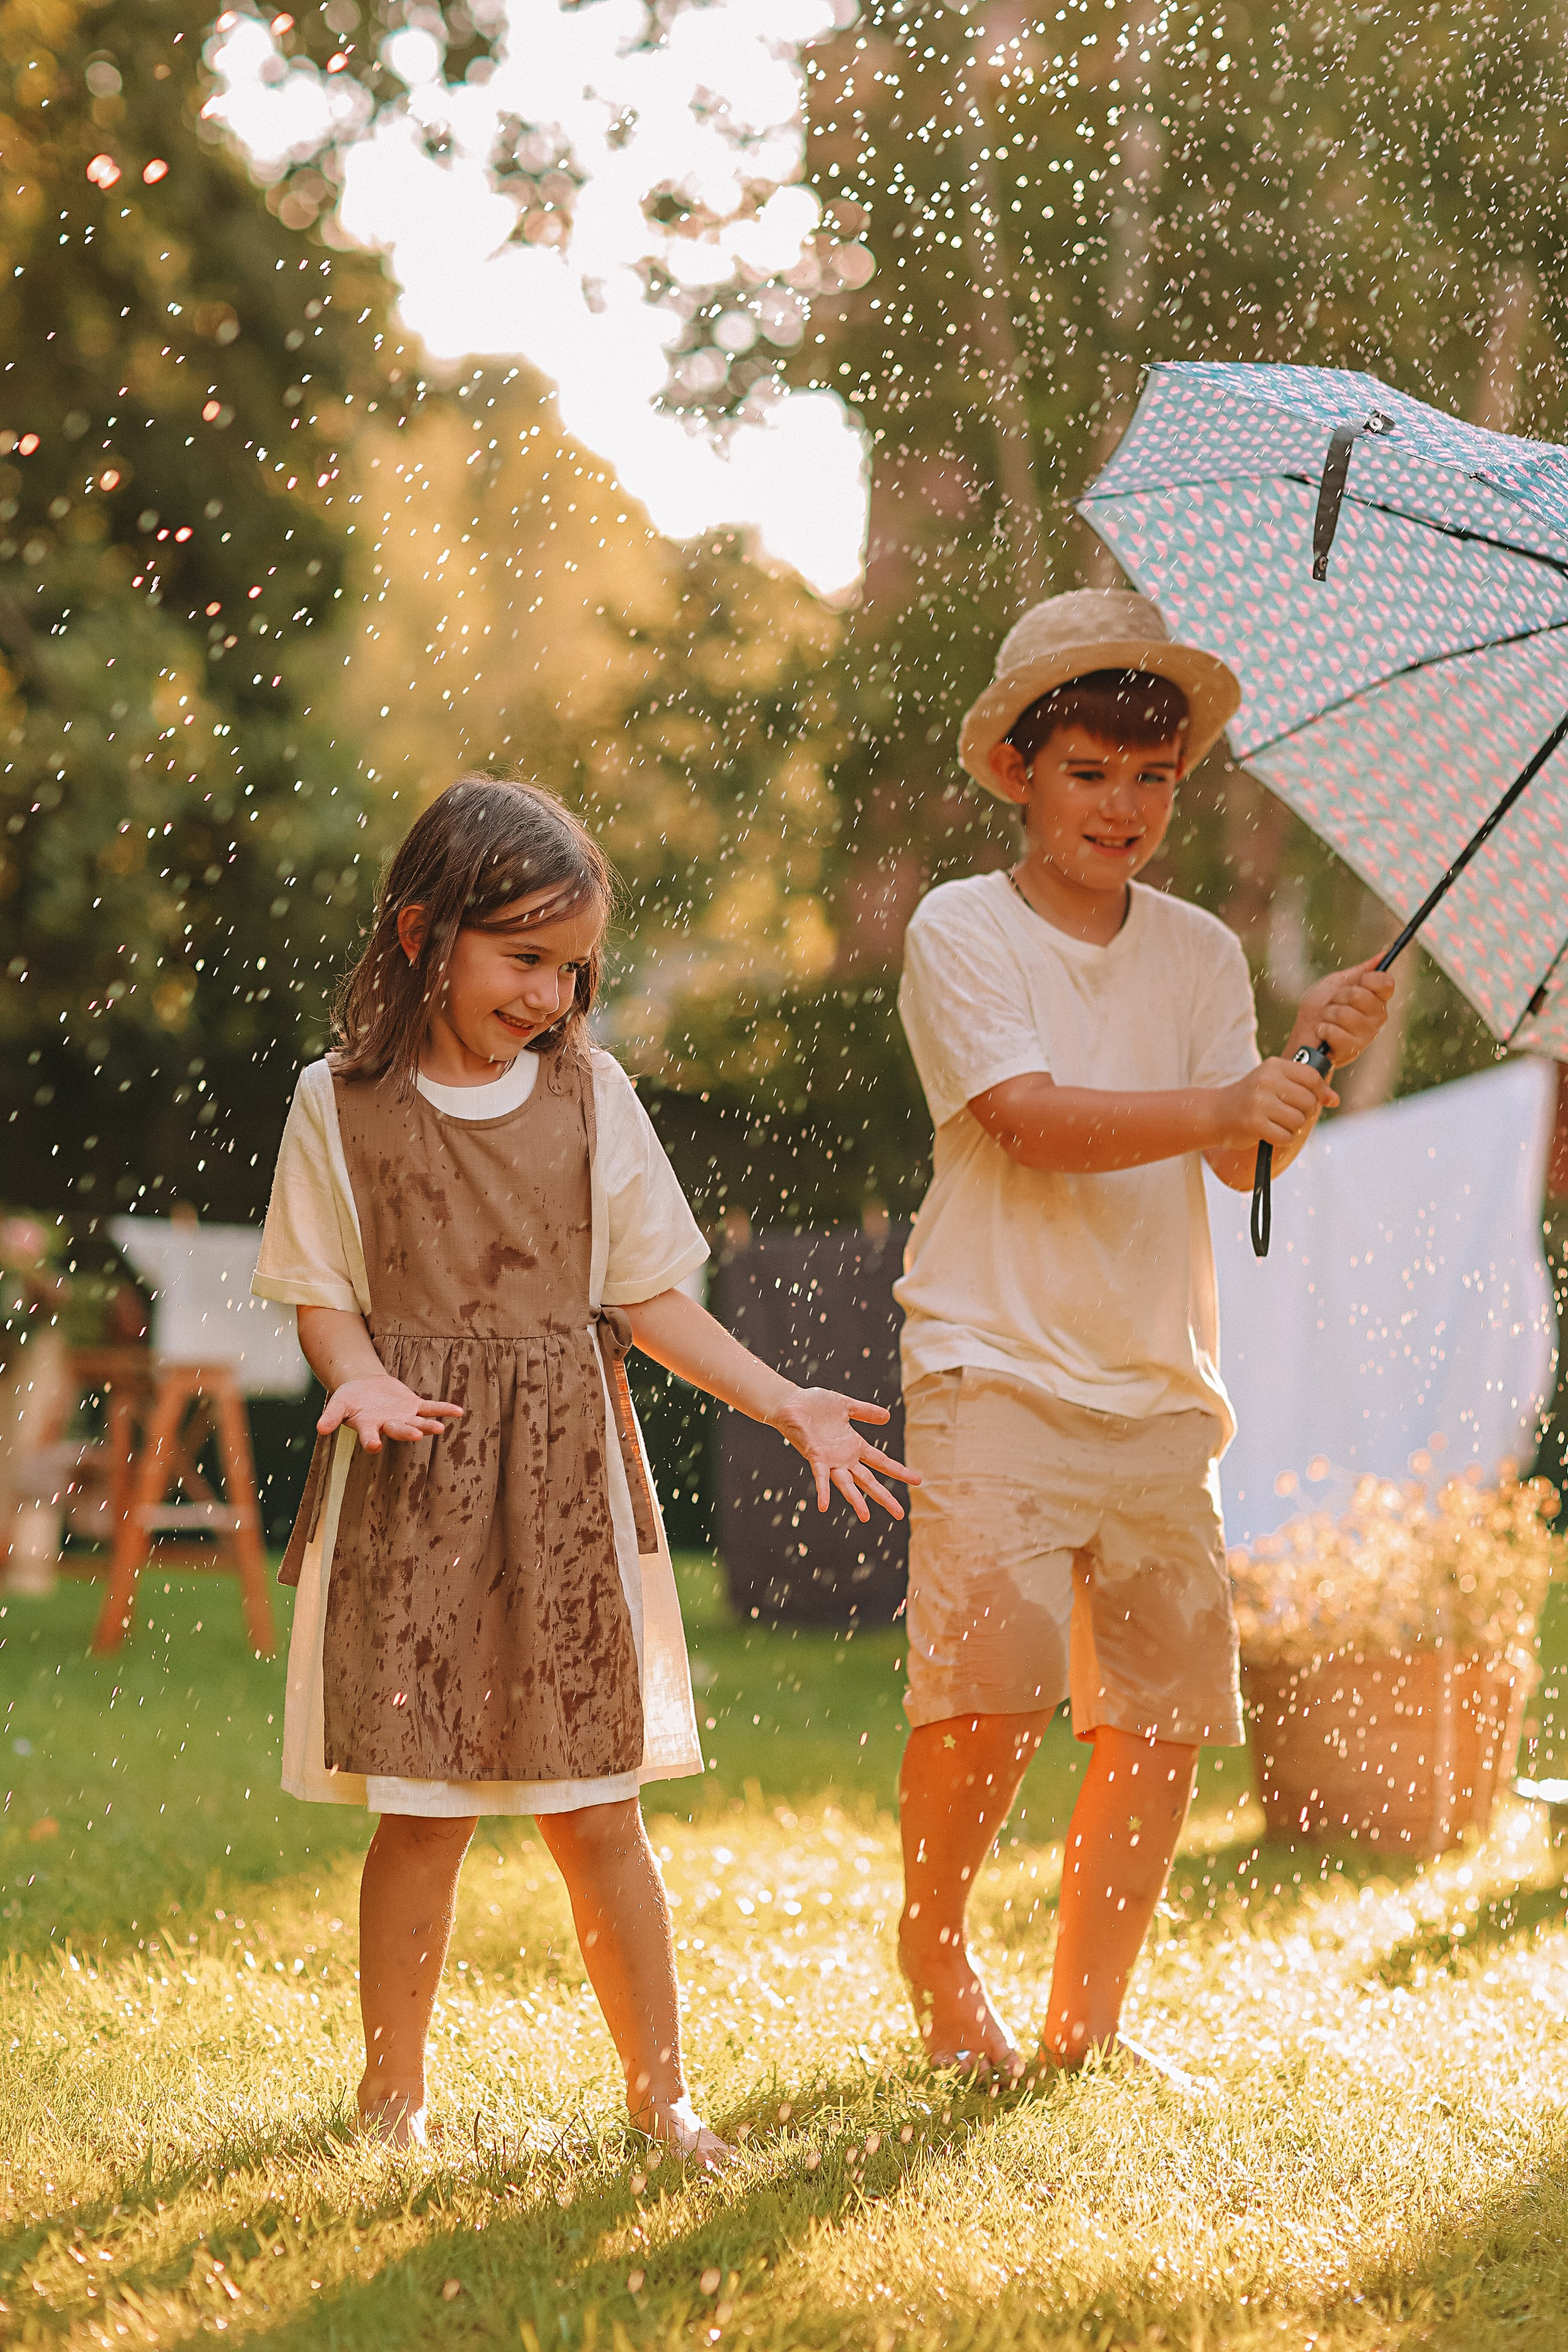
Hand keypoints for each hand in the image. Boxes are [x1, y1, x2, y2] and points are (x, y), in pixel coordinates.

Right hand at [317, 1375, 462, 1452]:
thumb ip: (330, 1417)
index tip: (372, 1447)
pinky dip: (443, 1409)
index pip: (369, 1437)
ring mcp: (403, 1417)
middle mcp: (388, 1426)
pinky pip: (430, 1408)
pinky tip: (458, 1412)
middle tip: (416, 1437)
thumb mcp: (337, 1404)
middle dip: (406, 1433)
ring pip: (417, 1423)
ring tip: (439, 1429)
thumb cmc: (349, 1398)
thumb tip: (319, 1429)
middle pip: (398, 1430)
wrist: (365, 1386)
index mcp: (368, 1428)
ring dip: (428, 1426)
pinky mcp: (414, 1406)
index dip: (371, 1441)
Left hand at [767, 1388, 919, 1523]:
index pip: (881, 1462)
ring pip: (847, 1484)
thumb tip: (888, 1417)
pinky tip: (824, 1506)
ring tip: (867, 1518)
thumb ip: (865, 1412)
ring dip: (856, 1501)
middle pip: (868, 1481)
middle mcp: (844, 1458)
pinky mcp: (814, 1457)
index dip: (899, 1471)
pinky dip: (823, 1491)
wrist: (790, 1402)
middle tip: (900, 1515)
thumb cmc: (815, 1404)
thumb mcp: (846, 1405)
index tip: (918, 1481)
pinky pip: (820, 1477)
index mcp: (854, 1445)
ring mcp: (830, 1460)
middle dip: (884, 1497)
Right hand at [1210, 1057, 1335, 1152]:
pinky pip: (1286, 1137)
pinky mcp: (1254, 1123)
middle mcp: (1266, 1081)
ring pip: (1299, 1121)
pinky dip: (1281, 1139)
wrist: (1215, 1113)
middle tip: (1288, 1114)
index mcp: (1273, 1066)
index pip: (1312, 1077)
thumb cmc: (1251, 1099)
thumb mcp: (1275, 1084)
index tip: (1312, 1100)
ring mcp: (1259, 1102)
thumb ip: (1306, 1088)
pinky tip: (1268, 1132)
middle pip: (1309, 1101)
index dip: (1319, 1092)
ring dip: (1292, 1128)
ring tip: (1276, 1123)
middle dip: (1304, 1113)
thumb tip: (1335, 1099)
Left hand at [1290, 958, 1395, 1066]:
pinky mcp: (1354, 1049)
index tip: (1354, 983)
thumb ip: (1360, 971)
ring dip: (1328, 1014)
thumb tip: (1382, 956)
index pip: (1386, 982)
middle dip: (1338, 997)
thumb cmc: (1319, 1009)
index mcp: (1377, 1000)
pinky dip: (1323, 1029)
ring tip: (1327, 1020)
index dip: (1367, 979)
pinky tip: (1323, 1033)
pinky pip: (1335, 1031)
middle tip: (1333, 1004)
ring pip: (1345, 1013)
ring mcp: (1368, 1034)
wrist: (1303, 1035)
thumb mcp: (1336, 983)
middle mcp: (1378, 1017)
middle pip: (1360, 995)